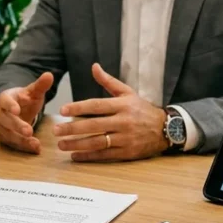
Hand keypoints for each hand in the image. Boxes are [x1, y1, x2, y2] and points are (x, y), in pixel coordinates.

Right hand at [0, 72, 53, 153]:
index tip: (17, 110)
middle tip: (29, 131)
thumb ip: (40, 85)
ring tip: (35, 143)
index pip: (4, 101)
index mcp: (5, 98)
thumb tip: (49, 75)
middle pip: (5, 120)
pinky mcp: (5, 137)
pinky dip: (24, 147)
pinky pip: (12, 144)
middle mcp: (0, 113)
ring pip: (8, 134)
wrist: (15, 110)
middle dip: (16, 126)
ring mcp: (1, 126)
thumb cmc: (24, 99)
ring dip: (21, 140)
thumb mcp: (33, 92)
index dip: (9, 105)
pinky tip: (35, 149)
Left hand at [53, 63, 167, 161]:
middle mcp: (123, 121)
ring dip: (77, 144)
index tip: (62, 110)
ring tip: (61, 145)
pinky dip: (89, 156)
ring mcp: (125, 138)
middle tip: (56, 130)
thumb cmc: (142, 109)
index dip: (78, 107)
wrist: (166, 129)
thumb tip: (94, 66)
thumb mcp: (127, 92)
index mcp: (122, 105)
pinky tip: (75, 155)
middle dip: (72, 129)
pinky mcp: (127, 152)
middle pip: (94, 125)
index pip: (96, 105)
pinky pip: (104, 155)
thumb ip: (108, 81)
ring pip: (97, 142)